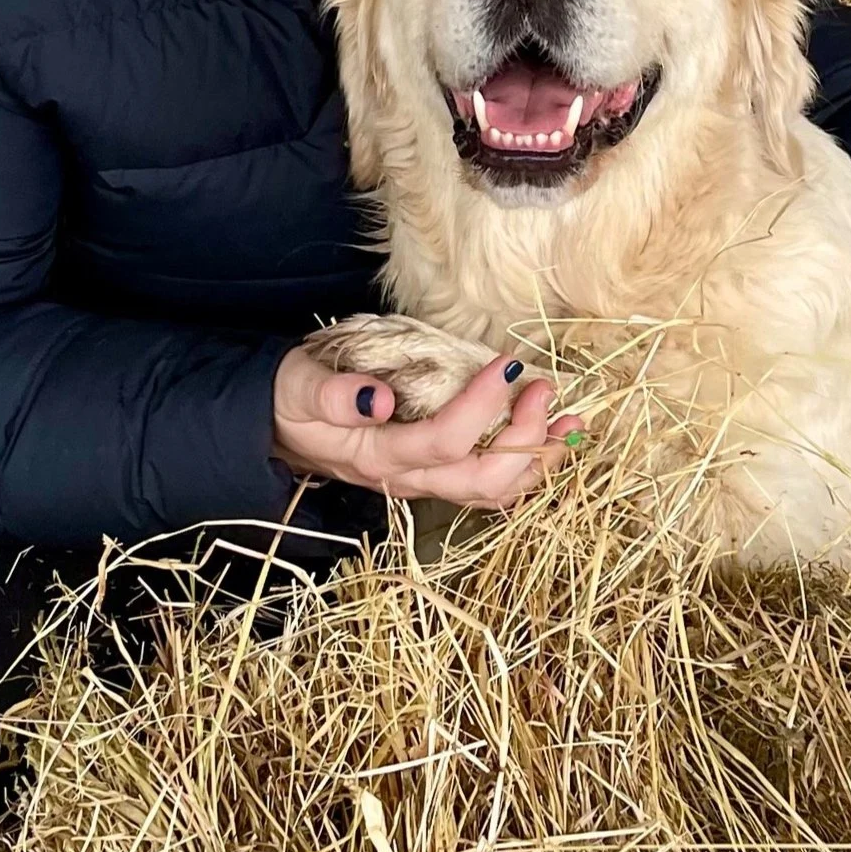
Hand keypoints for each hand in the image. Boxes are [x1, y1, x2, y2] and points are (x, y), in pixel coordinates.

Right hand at [272, 345, 568, 508]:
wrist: (280, 429)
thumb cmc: (292, 401)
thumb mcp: (299, 388)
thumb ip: (333, 395)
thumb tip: (378, 400)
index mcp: (378, 456)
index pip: (442, 441)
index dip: (481, 406)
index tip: (506, 362)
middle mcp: (408, 478)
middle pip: (483, 479)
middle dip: (524, 438)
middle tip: (543, 388)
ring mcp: (426, 482)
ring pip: (495, 489)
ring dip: (538, 458)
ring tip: (571, 420)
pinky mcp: (436, 474)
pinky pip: (492, 482)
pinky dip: (528, 462)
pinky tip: (551, 434)